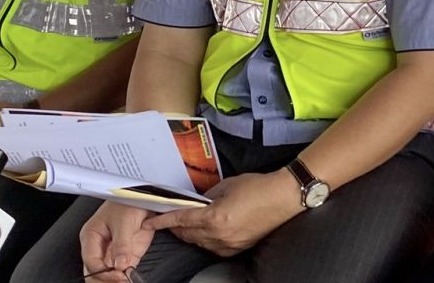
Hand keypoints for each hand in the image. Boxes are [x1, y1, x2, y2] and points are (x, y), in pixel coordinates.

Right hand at [80, 201, 154, 280]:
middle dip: (107, 280)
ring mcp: (111, 253)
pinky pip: (122, 273)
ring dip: (116, 280)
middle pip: (95, 273)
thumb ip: (122, 244)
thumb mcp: (124, 221)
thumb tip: (119, 265)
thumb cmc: (128, 202)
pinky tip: (132, 278)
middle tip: (122, 280)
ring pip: (107, 276)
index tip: (119, 274)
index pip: (91, 262)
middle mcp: (98, 247)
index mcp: (91, 236)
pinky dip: (126, 278)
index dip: (104, 272)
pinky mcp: (125, 256)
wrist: (144, 198)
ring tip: (127, 279)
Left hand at [142, 171, 302, 255]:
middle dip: (175, 227)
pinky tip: (205, 229)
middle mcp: (219, 235)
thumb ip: (208, 195)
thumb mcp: (228, 184)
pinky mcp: (237, 249)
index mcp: (214, 217)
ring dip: (189, 233)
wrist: (282, 198)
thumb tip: (197, 200)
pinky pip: (212, 246)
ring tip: (186, 221)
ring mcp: (228, 245)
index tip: (150, 221)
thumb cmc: (257, 187)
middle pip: (187, 234)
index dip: (163, 221)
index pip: (181, 220)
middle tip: (167, 217)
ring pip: (198, 242)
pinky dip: (204, 238)